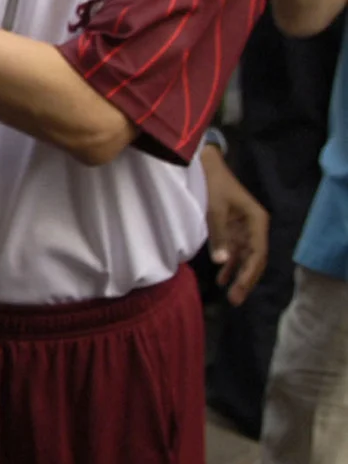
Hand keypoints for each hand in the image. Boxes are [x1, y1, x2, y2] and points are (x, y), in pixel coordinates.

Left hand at [200, 143, 268, 304]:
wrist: (204, 163)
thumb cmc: (212, 183)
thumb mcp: (215, 209)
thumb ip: (220, 236)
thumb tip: (223, 262)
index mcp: (257, 221)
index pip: (258, 253)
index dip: (250, 273)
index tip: (239, 288)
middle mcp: (254, 226)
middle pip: (255, 258)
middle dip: (246, 279)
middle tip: (235, 300)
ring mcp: (243, 228)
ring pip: (245, 257)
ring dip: (238, 274)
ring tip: (230, 295)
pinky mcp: (232, 227)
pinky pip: (234, 250)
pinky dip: (229, 264)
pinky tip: (222, 278)